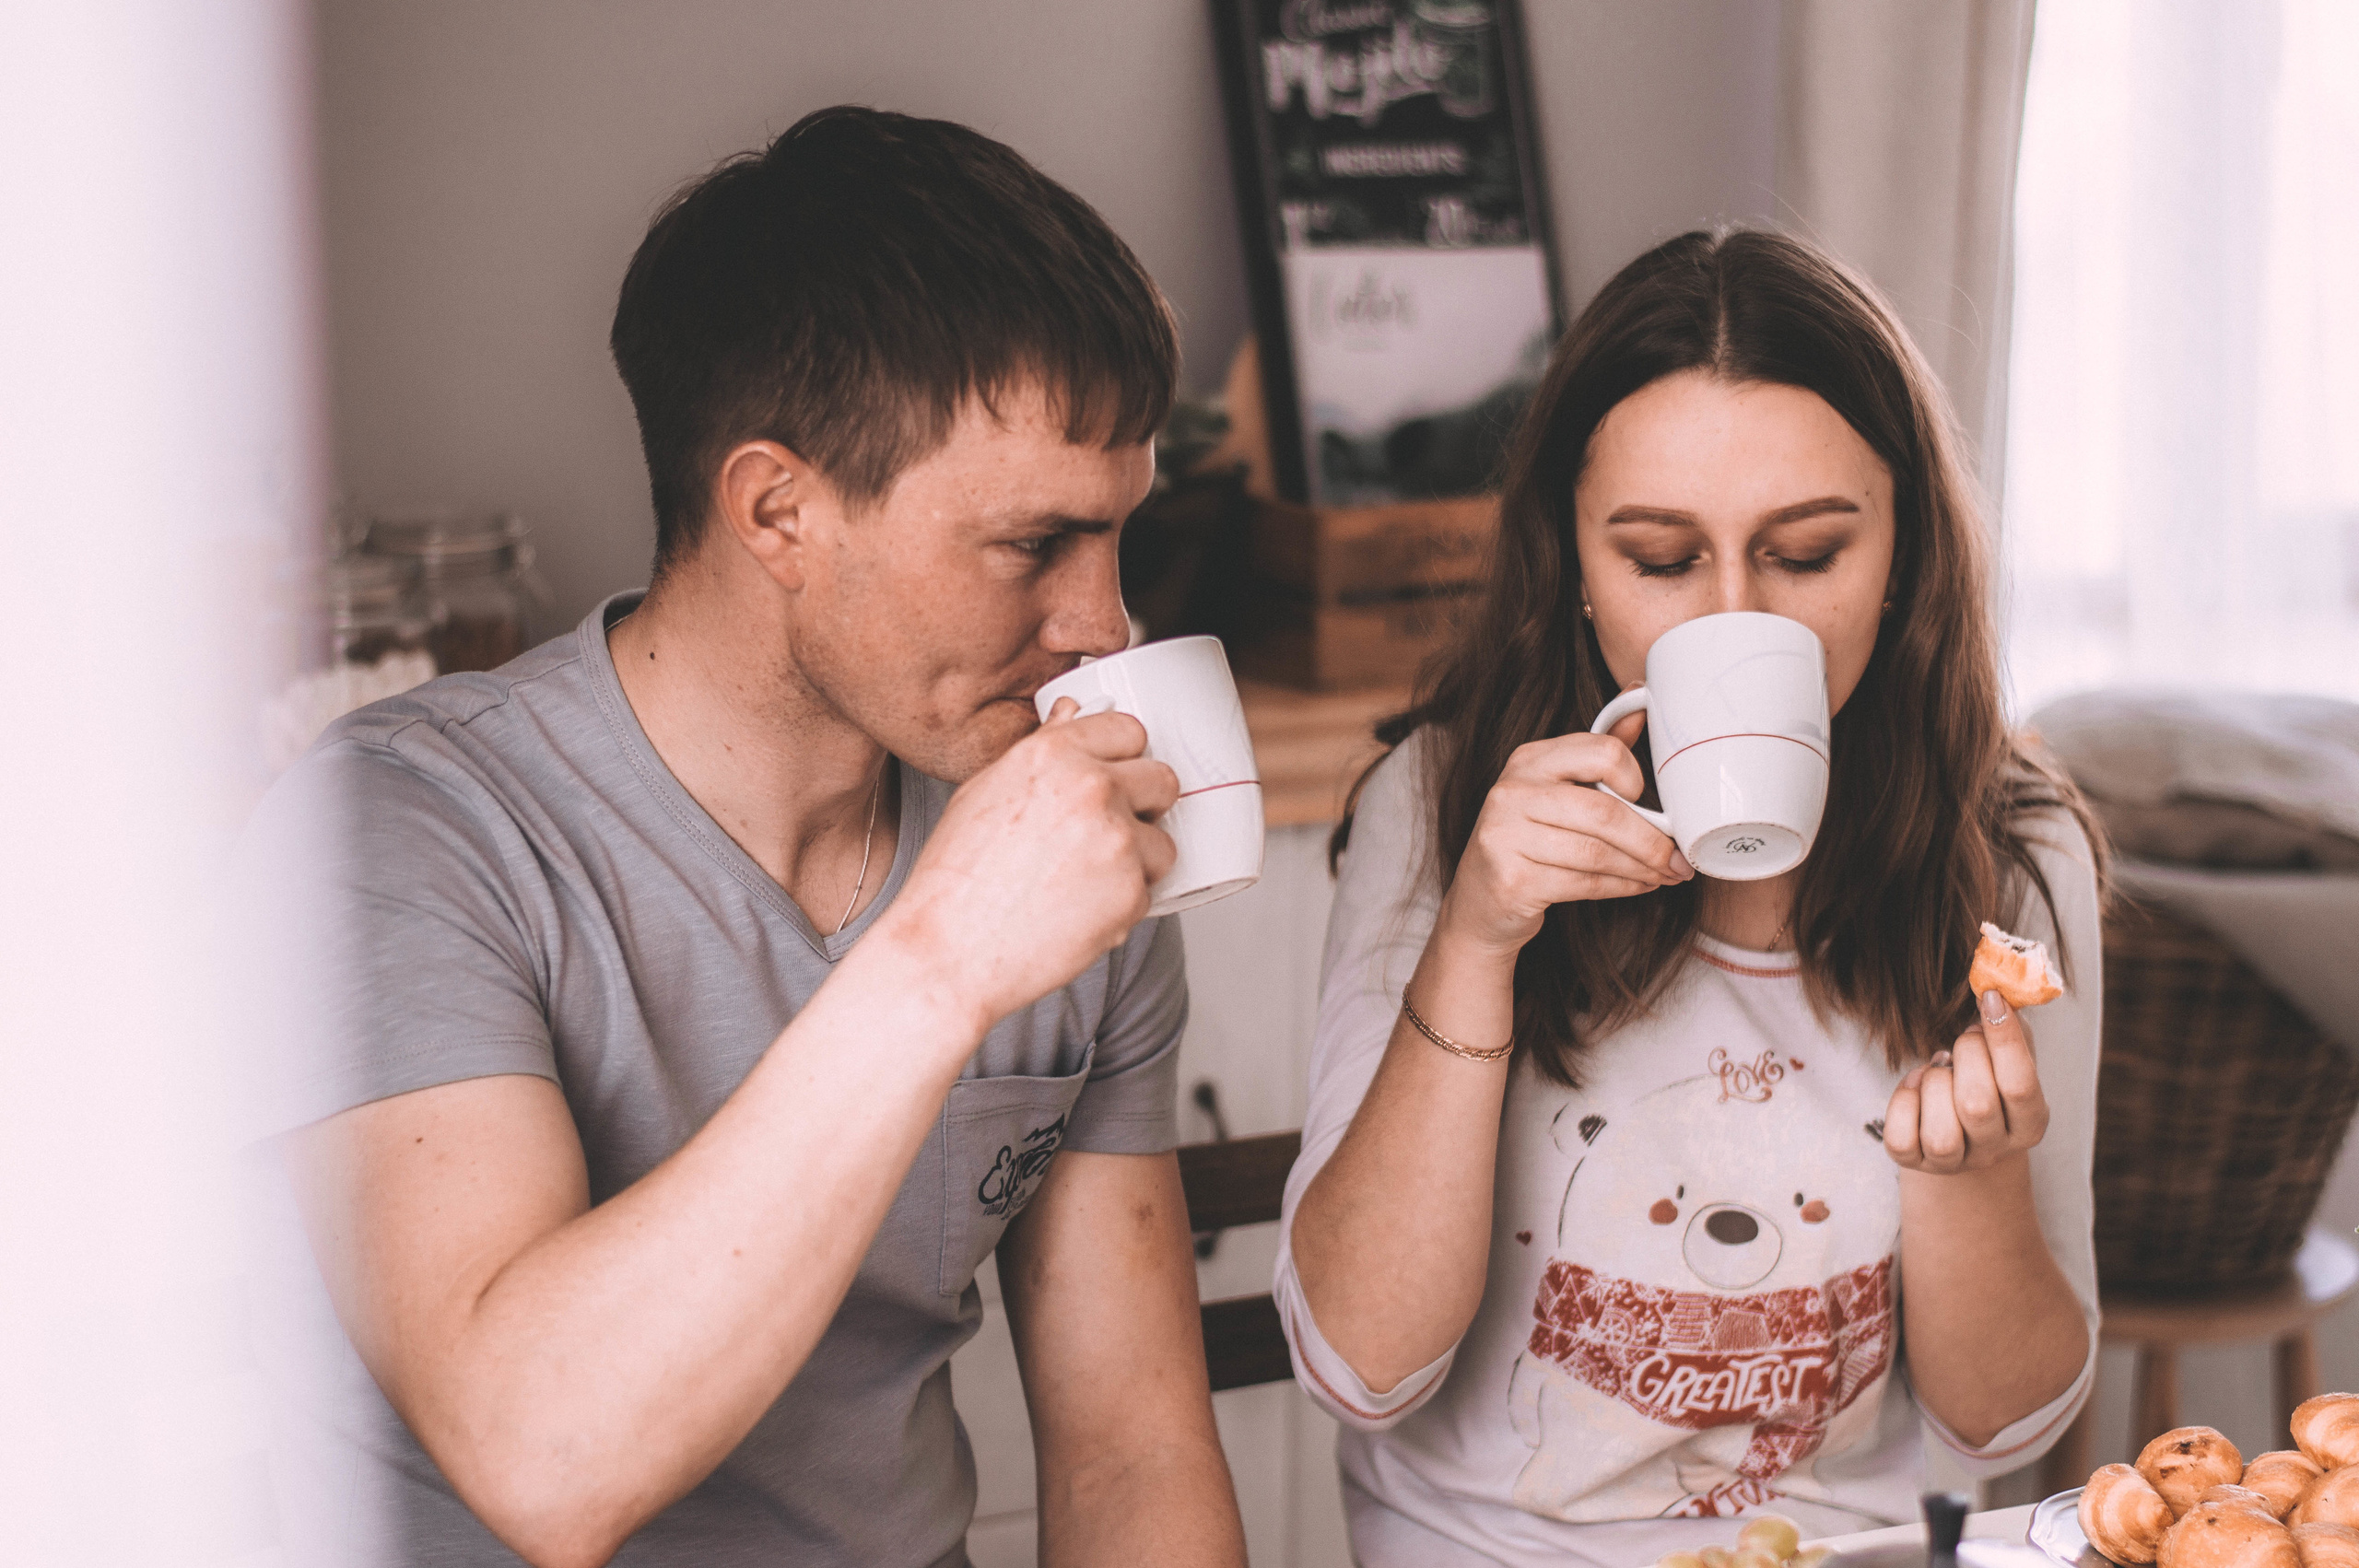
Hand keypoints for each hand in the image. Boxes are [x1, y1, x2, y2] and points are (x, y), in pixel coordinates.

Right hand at [875, 699, 1177, 1030]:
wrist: (949, 951)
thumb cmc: (955, 880)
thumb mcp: (985, 792)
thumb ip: (1041, 750)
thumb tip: (1070, 715)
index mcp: (1053, 754)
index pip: (1129, 730)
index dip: (1123, 758)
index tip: (1115, 777)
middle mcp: (1092, 788)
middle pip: (1162, 780)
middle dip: (1143, 806)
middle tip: (1106, 834)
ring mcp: (1117, 841)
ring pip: (1162, 842)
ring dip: (1136, 863)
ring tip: (1083, 881)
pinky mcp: (1131, 893)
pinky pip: (1149, 891)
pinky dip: (1122, 904)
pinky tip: (1077, 910)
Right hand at [1431, 717, 1692, 960]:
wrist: (1481, 900)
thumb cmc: (1530, 841)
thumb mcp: (1558, 790)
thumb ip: (1598, 753)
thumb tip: (1641, 702)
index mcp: (1530, 760)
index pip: (1602, 752)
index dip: (1635, 779)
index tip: (1648, 802)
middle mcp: (1512, 792)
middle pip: (1604, 811)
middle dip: (1652, 840)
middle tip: (1678, 858)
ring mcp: (1506, 836)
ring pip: (1597, 853)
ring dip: (1642, 868)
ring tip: (1665, 874)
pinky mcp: (1512, 879)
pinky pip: (1584, 883)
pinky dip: (1622, 887)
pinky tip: (1639, 886)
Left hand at [1882, 991, 2049, 1173]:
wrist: (1959, 1129)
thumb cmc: (1986, 1078)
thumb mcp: (2007, 1054)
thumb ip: (2010, 1022)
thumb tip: (1999, 982)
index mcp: (2031, 1123)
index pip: (2022, 1084)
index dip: (2004, 1038)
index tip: (1989, 997)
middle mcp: (1996, 1150)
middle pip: (1978, 1105)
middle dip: (1965, 1056)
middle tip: (1963, 1040)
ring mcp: (1955, 1161)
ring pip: (1941, 1133)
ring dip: (1934, 1084)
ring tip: (1940, 1067)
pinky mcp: (1915, 1162)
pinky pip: (1901, 1139)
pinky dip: (1903, 1103)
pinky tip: (1916, 1085)